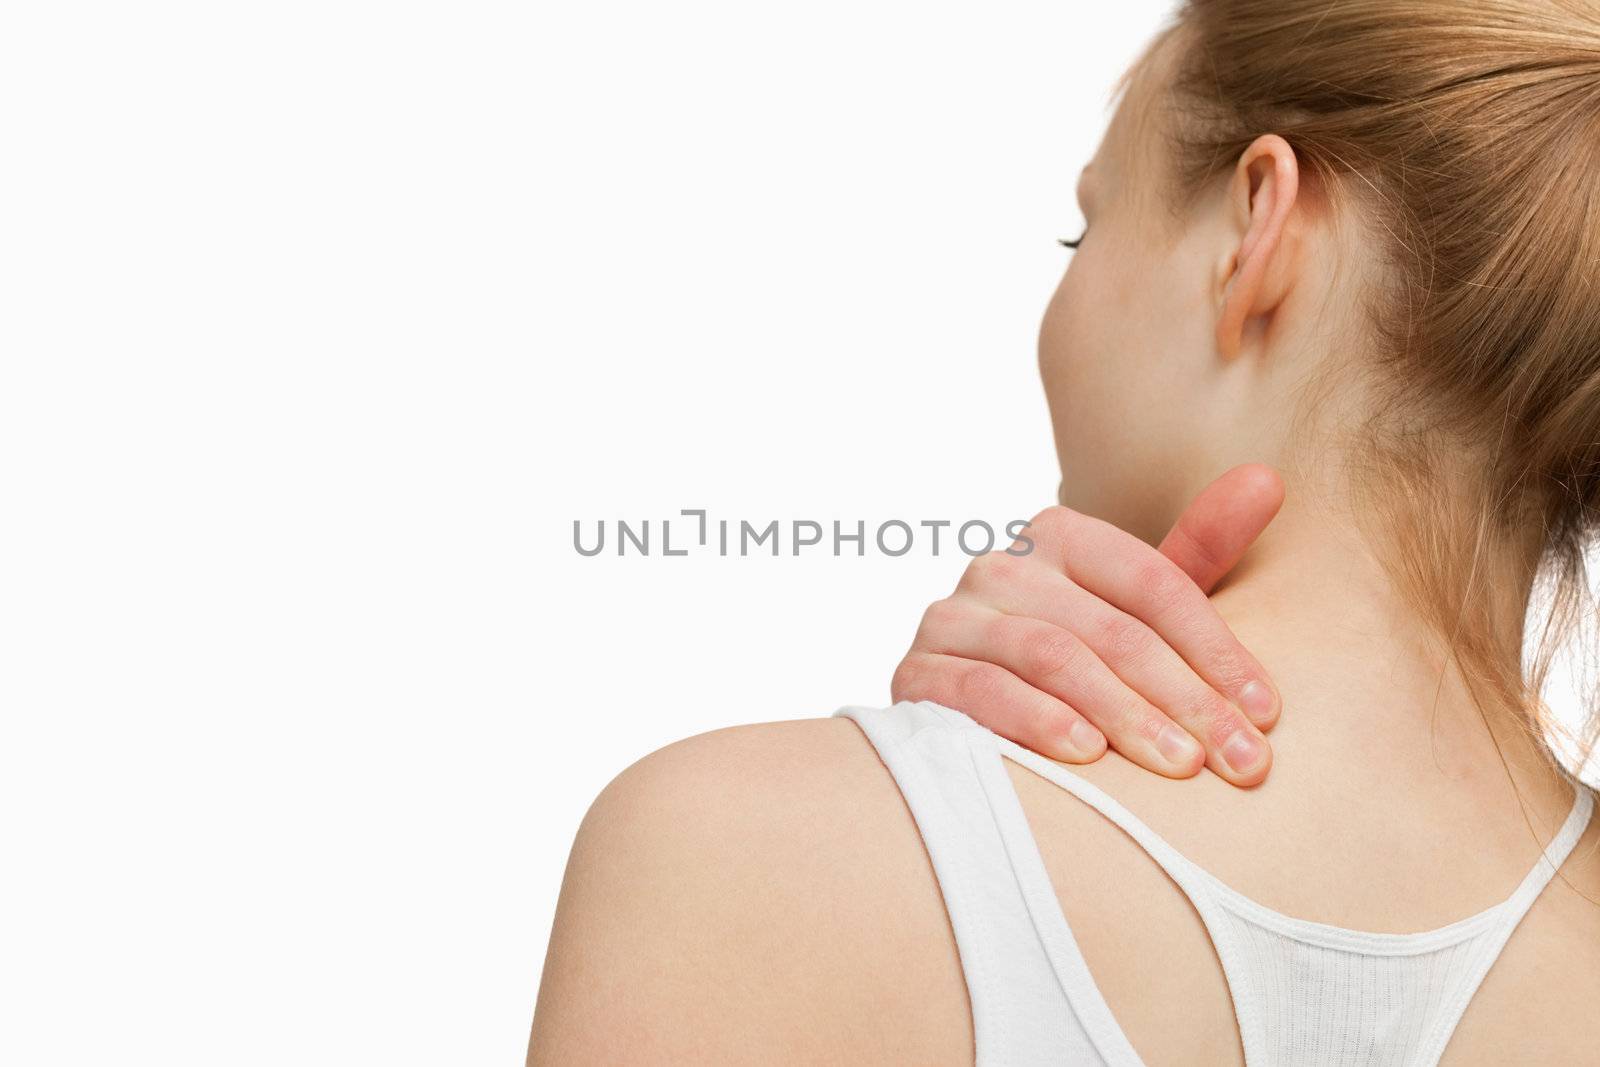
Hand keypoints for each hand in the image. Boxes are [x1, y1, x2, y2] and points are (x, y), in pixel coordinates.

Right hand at [890, 464, 1284, 785]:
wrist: (964, 710)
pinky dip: (1036, 721)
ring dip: (1123, 713)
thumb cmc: (1075, 661)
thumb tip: (1268, 478)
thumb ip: (1199, 550)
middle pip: (1110, 627)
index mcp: (1059, 535)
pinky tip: (1085, 756)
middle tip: (1239, 759)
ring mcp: (952, 616)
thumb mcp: (1137, 607)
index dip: (1216, 647)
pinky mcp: (917, 671)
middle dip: (1186, 698)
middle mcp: (1001, 565)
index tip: (1266, 713)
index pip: (1152, 582)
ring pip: (1051, 656)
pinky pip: (981, 689)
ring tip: (1177, 764)